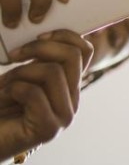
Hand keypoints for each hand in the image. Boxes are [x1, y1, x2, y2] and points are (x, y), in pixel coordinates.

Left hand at [0, 30, 92, 160]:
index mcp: (69, 85)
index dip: (65, 36)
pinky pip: (34, 94)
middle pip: (73, 56)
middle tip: (14, 55)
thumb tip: (46, 36)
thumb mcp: (24, 75)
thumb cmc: (0, 107)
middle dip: (40, 48)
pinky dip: (13, 89)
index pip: (85, 51)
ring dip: (20, 72)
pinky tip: (4, 98)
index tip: (39, 35)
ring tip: (4, 84)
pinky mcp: (48, 129)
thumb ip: (39, 61)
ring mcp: (64, 116)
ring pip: (53, 72)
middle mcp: (72, 100)